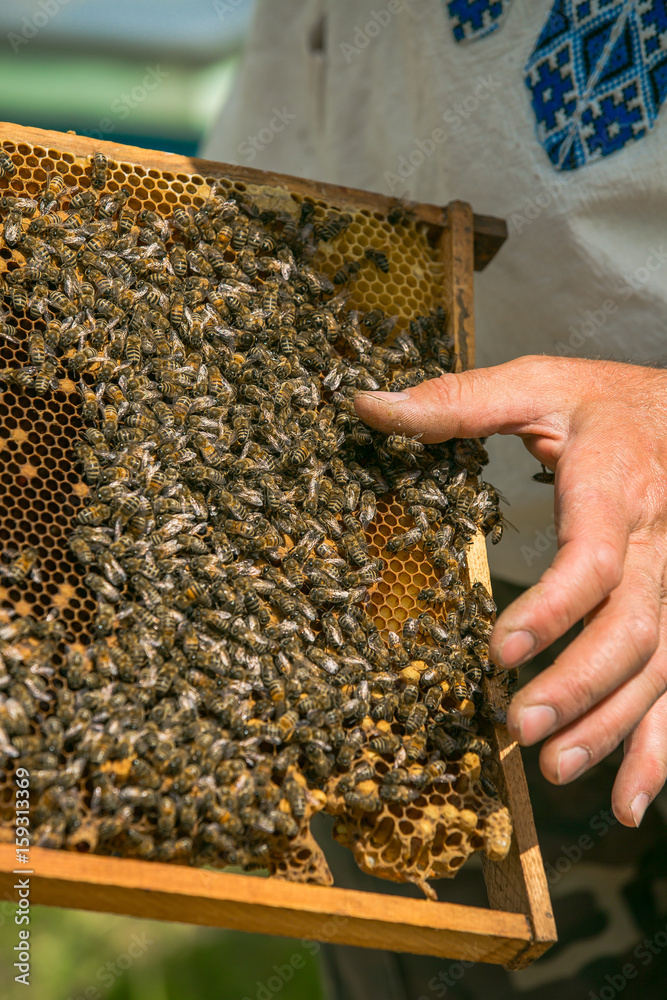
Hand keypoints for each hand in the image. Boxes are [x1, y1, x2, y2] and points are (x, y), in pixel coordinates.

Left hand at [354, 356, 666, 826]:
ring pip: (661, 667)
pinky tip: (628, 796)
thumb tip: (368, 404)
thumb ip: (458, 401)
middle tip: (522, 728)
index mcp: (618, 491)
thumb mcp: (538, 383)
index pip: (594, 561)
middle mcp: (660, 546)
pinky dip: (658, 743)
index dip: (553, 608)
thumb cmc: (610, 402)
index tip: (499, 649)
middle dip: (579, 684)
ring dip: (613, 725)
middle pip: (633, 628)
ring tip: (558, 768)